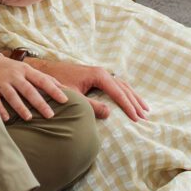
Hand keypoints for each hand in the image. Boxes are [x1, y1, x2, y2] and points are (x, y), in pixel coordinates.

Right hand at [0, 53, 68, 121]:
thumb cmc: (11, 68)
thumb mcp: (26, 69)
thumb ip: (43, 78)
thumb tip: (65, 88)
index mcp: (25, 70)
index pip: (42, 80)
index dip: (53, 90)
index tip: (65, 100)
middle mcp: (14, 75)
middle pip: (28, 89)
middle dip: (39, 102)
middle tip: (50, 115)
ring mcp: (0, 81)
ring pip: (11, 95)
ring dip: (20, 107)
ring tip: (29, 118)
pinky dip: (0, 109)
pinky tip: (6, 119)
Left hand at [25, 58, 148, 121]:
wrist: (45, 72)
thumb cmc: (57, 84)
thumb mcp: (74, 97)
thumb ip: (90, 106)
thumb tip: (110, 113)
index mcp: (98, 75)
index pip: (118, 92)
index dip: (128, 106)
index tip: (137, 118)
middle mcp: (101, 72)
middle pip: (124, 88)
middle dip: (134, 102)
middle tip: (145, 116)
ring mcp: (99, 73)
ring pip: (122, 85)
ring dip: (133, 97)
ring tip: (144, 109)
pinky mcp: (96, 77)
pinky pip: (116, 85)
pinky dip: (125, 93)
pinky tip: (130, 100)